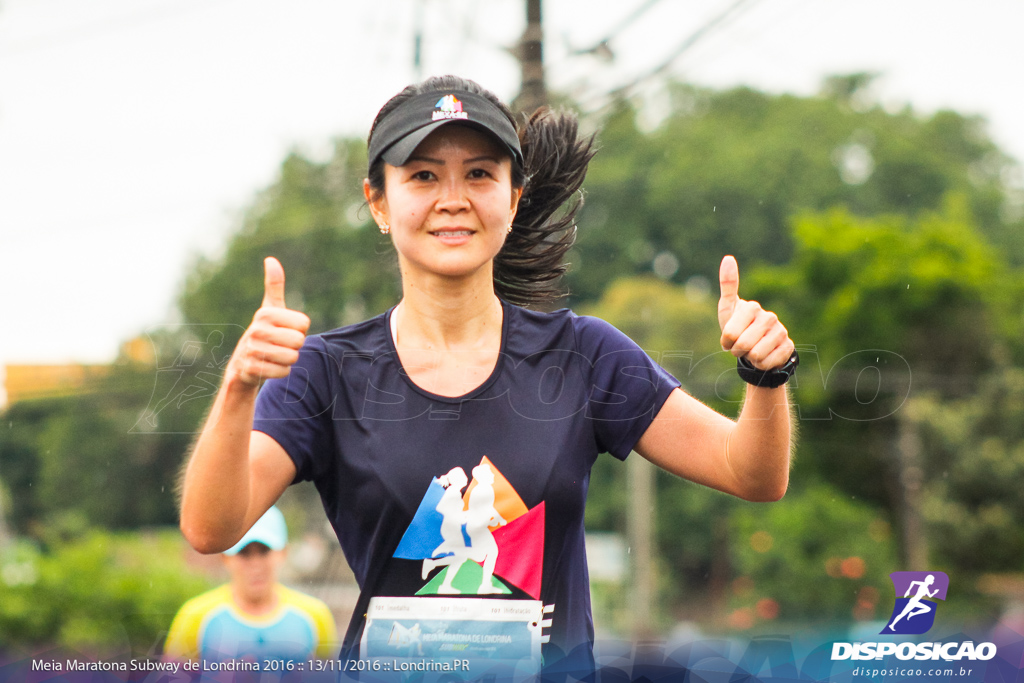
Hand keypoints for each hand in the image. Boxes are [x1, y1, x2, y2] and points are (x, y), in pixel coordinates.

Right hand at [227, 257, 310, 387]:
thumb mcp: (270, 309)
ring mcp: (252, 350)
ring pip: (292, 357)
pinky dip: (281, 371)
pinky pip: (284, 372)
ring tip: (275, 355)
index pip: (304, 324)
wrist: (243, 363)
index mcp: (265, 314)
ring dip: (288, 359)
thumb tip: (270, 259)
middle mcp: (256, 330)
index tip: (284, 330)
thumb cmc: (264, 332)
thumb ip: (274, 285)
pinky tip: (269, 367)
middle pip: (299, 341)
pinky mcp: (251, 369)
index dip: (299, 330)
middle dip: (294, 346)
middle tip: (279, 345)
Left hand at [717, 255, 793, 370]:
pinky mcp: (788, 347)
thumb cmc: (738, 327)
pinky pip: (768, 364)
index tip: (729, 339)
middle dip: (737, 351)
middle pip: (743, 345)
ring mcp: (781, 331)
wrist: (757, 347)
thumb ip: (727, 285)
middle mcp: (769, 317)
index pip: (730, 334)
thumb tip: (728, 257)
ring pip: (756, 356)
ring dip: (750, 358)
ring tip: (752, 350)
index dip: (726, 342)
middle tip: (740, 347)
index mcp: (752, 307)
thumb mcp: (728, 309)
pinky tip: (764, 357)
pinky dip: (761, 365)